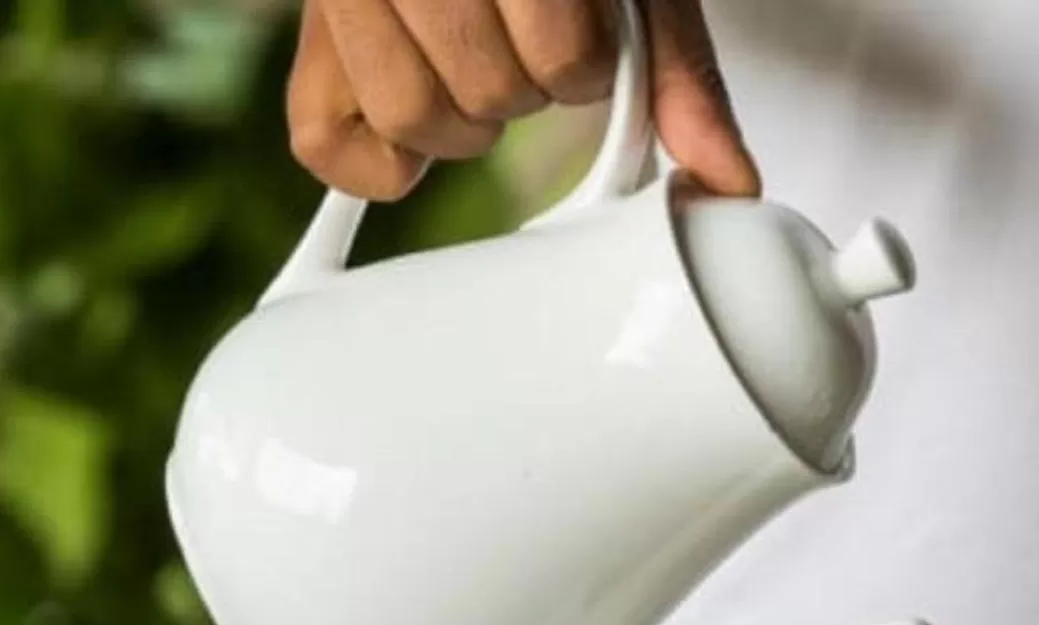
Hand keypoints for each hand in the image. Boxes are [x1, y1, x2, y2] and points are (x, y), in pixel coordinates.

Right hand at [287, 0, 758, 201]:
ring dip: (460, 117)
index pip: (560, 59)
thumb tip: (729, 185)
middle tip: (517, 39)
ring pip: (411, 117)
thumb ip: (676, 68)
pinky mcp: (308, 36)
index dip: (581, 62)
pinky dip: (378, 162)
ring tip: (471, 64)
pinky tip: (416, 120)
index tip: (574, 25)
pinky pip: (325, 141)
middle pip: (486, 94)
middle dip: (521, 85)